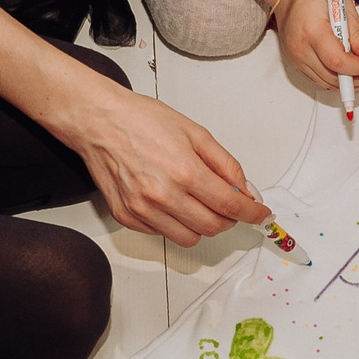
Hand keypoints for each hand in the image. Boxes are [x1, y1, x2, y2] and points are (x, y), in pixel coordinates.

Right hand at [60, 76, 271, 245]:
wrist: (98, 121)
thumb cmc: (141, 121)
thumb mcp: (195, 132)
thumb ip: (225, 164)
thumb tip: (245, 190)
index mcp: (185, 172)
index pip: (231, 206)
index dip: (252, 214)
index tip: (260, 215)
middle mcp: (163, 196)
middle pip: (213, 227)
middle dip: (229, 219)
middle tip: (228, 203)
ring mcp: (143, 210)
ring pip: (189, 238)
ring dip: (202, 225)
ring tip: (196, 202)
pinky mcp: (127, 217)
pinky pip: (162, 234)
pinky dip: (174, 223)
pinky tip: (170, 201)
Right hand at [282, 0, 358, 92]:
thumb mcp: (343, 6)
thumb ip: (358, 34)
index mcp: (312, 31)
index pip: (339, 62)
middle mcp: (300, 48)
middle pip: (334, 78)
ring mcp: (295, 58)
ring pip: (327, 83)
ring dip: (351, 83)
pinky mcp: (295, 62)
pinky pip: (320, 78)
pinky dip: (338, 79)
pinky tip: (352, 73)